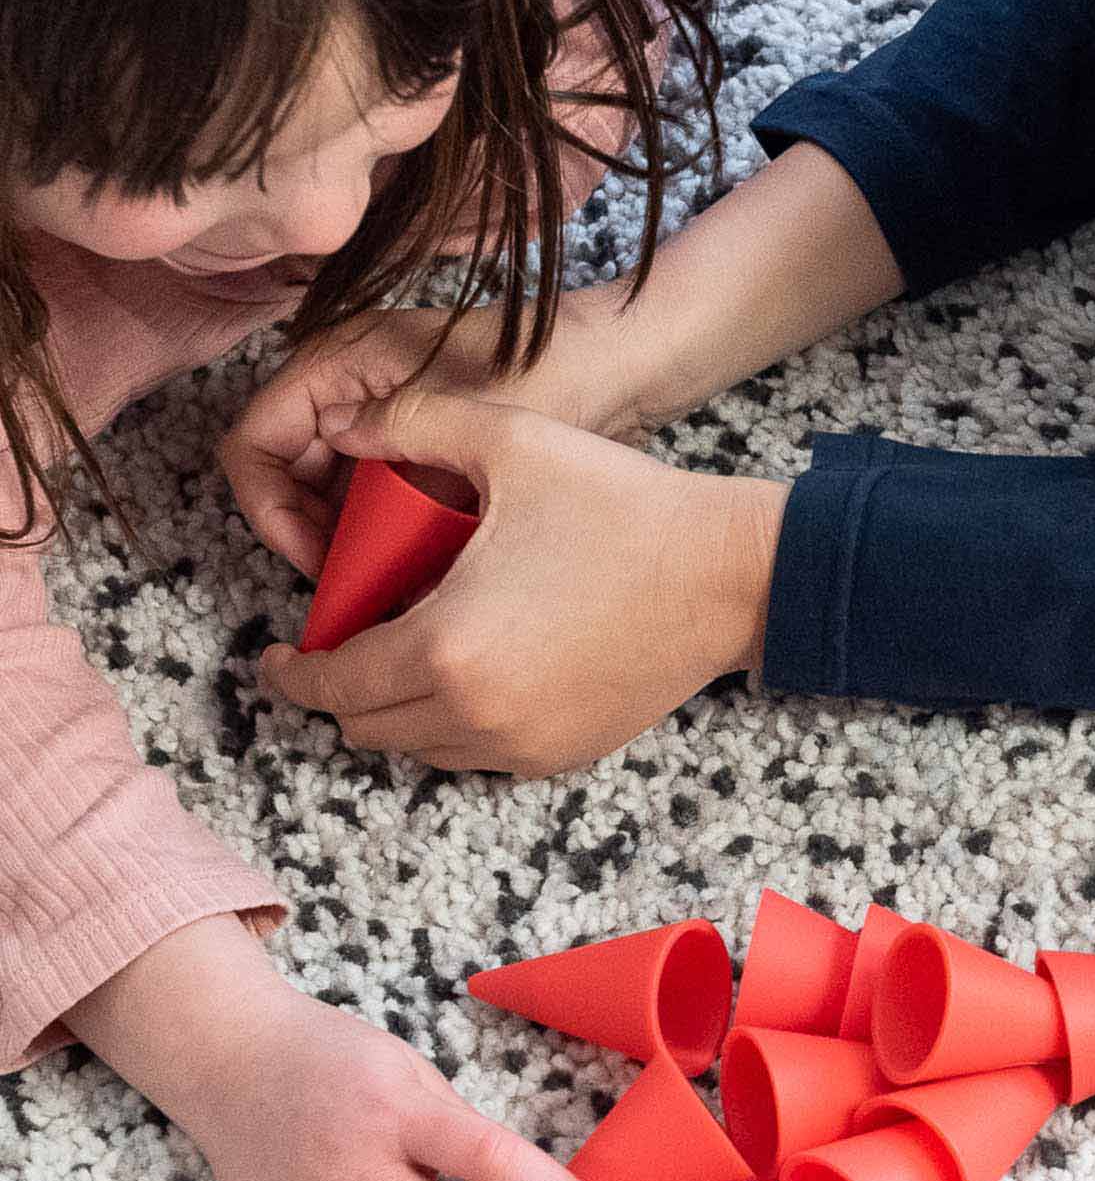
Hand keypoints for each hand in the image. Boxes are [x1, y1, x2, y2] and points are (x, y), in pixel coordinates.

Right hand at [224, 291, 645, 582]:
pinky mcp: (422, 447)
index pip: (255, 445)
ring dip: (351, 543)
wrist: (630, 365)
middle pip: (290, 477)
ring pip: (334, 497)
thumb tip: (328, 522)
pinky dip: (389, 536)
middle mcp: (351, 387)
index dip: (274, 513)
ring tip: (388, 587)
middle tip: (356, 588)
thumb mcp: (466, 418)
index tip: (320, 562)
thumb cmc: (557, 371)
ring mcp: (386, 417)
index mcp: (340, 361)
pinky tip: (420, 572)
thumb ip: (392, 460)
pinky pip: (379, 499)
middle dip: (314, 537)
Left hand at [257, 386, 787, 776]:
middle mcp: (475, 715)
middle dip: (337, 692)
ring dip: (395, 711)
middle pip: (366, 728)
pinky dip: (454, 725)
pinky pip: (477, 756)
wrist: (731, 575)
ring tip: (404, 655)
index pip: (330, 684)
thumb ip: (409, 424)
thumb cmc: (625, 509)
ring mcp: (523, 745)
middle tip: (339, 646)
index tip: (277, 653)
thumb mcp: (510, 442)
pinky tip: (469, 672)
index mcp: (444, 647)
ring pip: (419, 749)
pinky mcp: (564, 753)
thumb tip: (338, 424)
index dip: (289, 673)